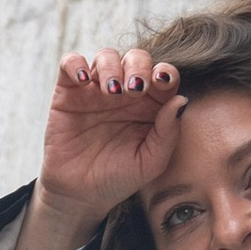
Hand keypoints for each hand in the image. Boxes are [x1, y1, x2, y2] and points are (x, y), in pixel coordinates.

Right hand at [17, 50, 185, 249]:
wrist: (80, 193)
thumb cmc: (119, 177)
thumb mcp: (151, 161)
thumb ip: (169, 132)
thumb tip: (181, 99)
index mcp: (150, 104)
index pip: (163, 75)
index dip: (166, 73)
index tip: (163, 83)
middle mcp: (125, 91)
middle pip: (136, 58)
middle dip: (139, 67)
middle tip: (135, 89)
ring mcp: (96, 89)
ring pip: (106, 56)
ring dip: (111, 67)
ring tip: (112, 91)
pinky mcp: (68, 91)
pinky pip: (70, 63)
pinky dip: (76, 63)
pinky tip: (83, 80)